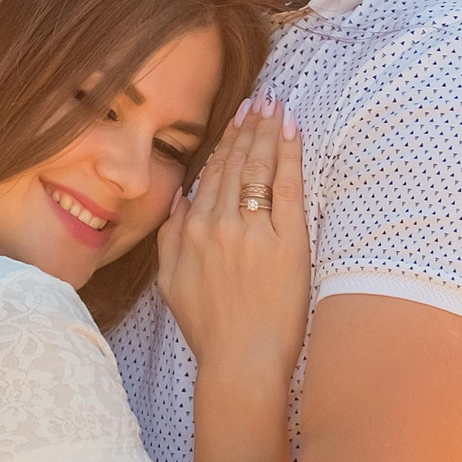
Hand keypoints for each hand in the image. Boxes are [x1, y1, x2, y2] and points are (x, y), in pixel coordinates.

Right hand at [157, 99, 310, 381]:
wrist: (239, 362)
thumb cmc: (209, 330)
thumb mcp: (171, 283)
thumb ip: (170, 238)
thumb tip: (181, 200)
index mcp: (190, 231)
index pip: (210, 174)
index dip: (225, 142)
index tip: (236, 117)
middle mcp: (217, 223)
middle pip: (234, 163)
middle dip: (248, 126)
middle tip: (259, 98)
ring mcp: (251, 230)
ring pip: (257, 167)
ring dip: (266, 131)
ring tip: (274, 105)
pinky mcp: (285, 242)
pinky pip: (286, 186)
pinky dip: (288, 154)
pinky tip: (290, 129)